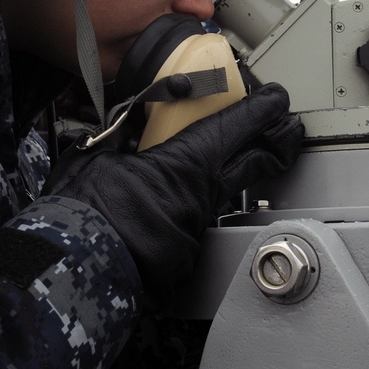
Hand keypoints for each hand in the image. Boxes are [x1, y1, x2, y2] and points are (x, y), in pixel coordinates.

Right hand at [42, 82, 302, 308]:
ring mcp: (196, 227)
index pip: (238, 125)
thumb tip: (125, 122)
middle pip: (258, 163)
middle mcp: (202, 194)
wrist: (79, 272)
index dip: (263, 107)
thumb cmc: (85, 213)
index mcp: (186, 162)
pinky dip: (197, 204)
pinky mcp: (184, 255)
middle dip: (279, 142)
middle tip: (289, 128)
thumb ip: (117, 135)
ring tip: (240, 159)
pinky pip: (199, 220)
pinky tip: (183, 201)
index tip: (276, 96)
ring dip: (239, 173)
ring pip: (228, 192)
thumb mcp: (96, 157)